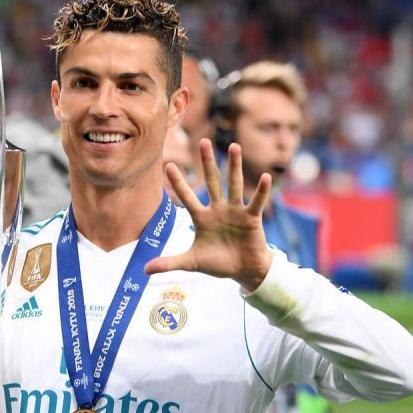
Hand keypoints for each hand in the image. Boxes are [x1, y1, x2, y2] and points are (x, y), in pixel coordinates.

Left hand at [145, 139, 273, 291]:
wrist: (243, 271)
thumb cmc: (217, 263)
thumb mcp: (191, 263)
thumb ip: (169, 263)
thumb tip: (145, 270)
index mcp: (202, 218)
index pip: (187, 197)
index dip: (179, 183)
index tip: (169, 165)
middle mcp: (218, 209)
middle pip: (212, 182)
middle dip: (207, 163)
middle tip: (203, 142)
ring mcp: (235, 211)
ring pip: (234, 185)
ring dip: (234, 166)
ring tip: (233, 146)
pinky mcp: (251, 218)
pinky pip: (256, 202)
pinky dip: (262, 191)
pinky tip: (266, 178)